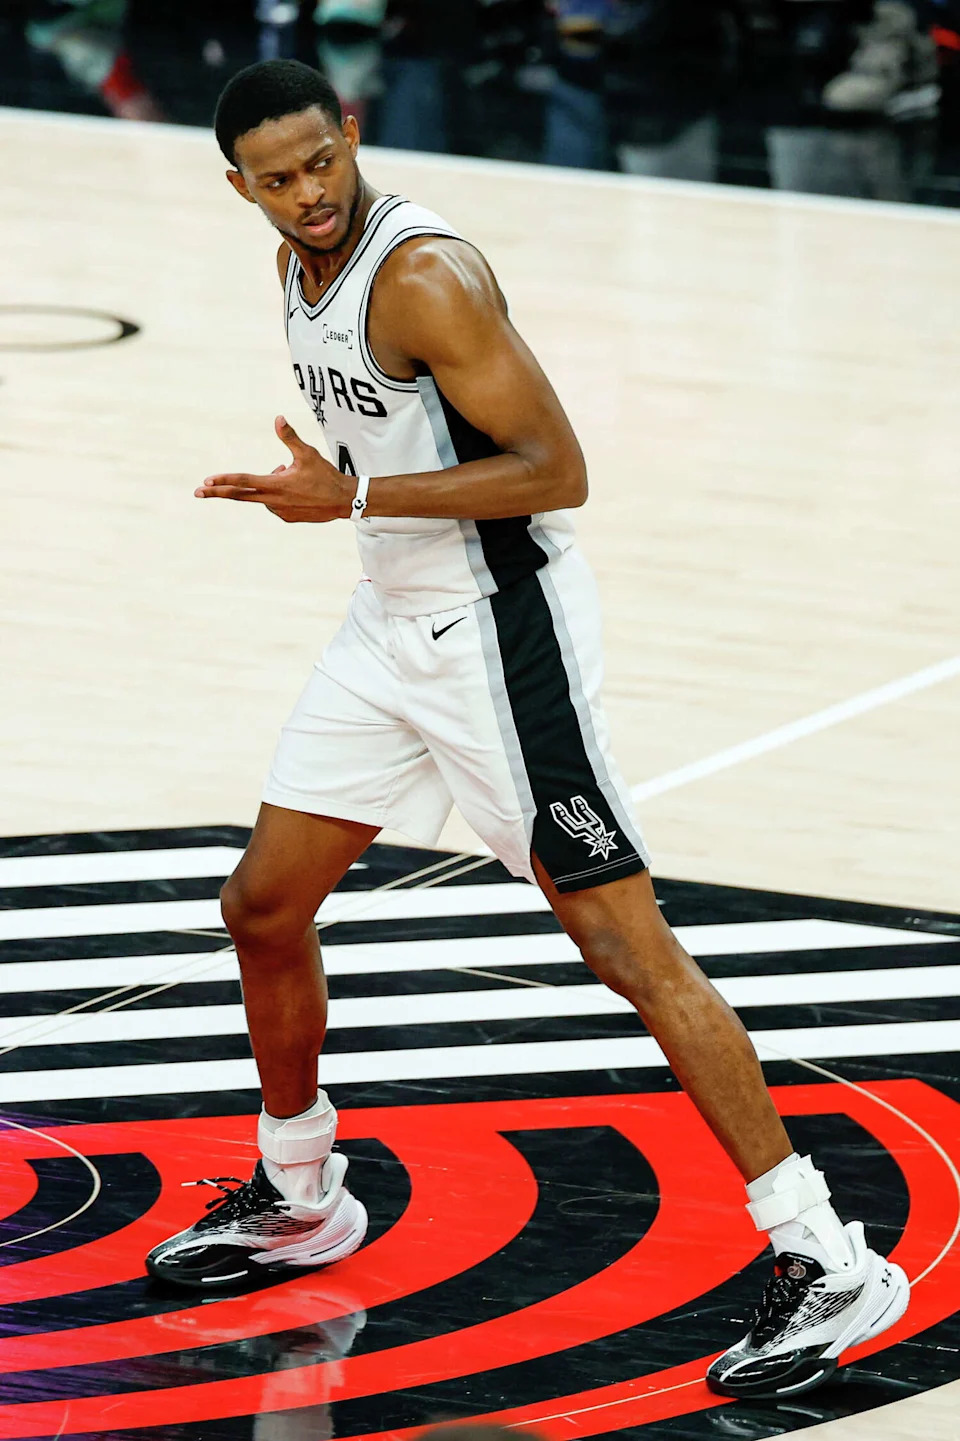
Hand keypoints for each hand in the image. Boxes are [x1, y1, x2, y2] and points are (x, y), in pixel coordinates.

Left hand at [195, 416, 354, 522]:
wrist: (344, 501)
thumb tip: (278, 418)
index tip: (206, 482)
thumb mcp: (307, 453)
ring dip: (267, 486)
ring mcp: (280, 512)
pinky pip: (275, 505)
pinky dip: (278, 496)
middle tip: (197, 492)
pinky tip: (296, 491)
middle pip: (240, 495)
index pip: (243, 481)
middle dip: (218, 492)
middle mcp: (274, 501)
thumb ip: (289, 437)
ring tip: (291, 476)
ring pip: (263, 497)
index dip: (224, 480)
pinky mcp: (288, 518)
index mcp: (276, 485)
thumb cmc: (326, 475)